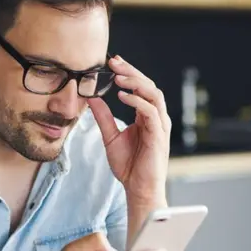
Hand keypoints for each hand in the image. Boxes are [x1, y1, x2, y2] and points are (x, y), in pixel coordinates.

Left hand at [88, 56, 170, 206]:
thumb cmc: (129, 166)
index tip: (112, 62)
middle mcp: (156, 118)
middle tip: (114, 62)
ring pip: (154, 94)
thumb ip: (103, 117)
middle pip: (149, 85)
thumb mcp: (110, 136)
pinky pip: (151, 112)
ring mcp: (160, 126)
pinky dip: (137, 101)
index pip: (140, 87)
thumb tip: (91, 98)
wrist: (138, 189)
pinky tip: (122, 96)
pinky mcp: (158, 135)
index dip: (128, 73)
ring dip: (136, 83)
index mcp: (146, 116)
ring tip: (118, 77)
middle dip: (131, 72)